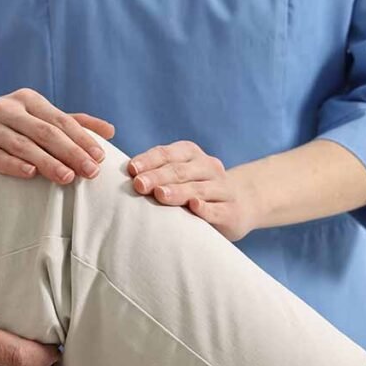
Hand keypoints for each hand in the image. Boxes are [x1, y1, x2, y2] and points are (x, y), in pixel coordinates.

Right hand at [0, 88, 115, 184]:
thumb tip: (110, 130)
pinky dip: (12, 164)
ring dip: (46, 162)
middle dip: (70, 152)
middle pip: (44, 132)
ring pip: (21, 144)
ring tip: (66, 177)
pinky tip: (29, 174)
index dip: (82, 139)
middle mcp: (6, 107)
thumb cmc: (1, 127)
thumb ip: (70, 123)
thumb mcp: (33, 118)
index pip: (60, 120)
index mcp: (27, 99)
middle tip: (90, 172)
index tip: (101, 159)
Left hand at [128, 141, 257, 240]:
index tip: (132, 170)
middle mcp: (209, 167)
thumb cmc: (195, 189)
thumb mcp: (179, 176)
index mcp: (191, 154)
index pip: (167, 154)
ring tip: (160, 195)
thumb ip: (156, 174)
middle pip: (180, 170)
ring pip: (198, 188)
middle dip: (158, 177)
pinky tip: (194, 206)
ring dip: (178, 191)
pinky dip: (205, 208)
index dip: (149, 160)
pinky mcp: (231, 211)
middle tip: (139, 185)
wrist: (240, 205)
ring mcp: (222, 189)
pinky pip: (217, 209)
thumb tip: (125, 178)